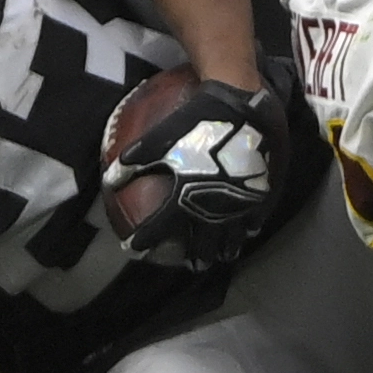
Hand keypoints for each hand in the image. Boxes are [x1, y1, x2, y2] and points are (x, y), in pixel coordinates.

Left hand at [104, 79, 289, 269]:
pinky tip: (249, 231)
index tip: (135, 249)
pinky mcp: (261, 195)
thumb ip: (137, 161)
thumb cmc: (197, 122)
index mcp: (184, 199)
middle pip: (203, 244)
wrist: (242, 106)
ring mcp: (240, 206)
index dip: (144, 240)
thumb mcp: (161, 140)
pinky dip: (249, 228)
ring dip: (225, 249)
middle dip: (197, 257)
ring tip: (222, 256)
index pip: (159, 228)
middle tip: (193, 266)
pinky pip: (255, 219)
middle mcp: (212, 210)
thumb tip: (110, 177)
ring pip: (232, 238)